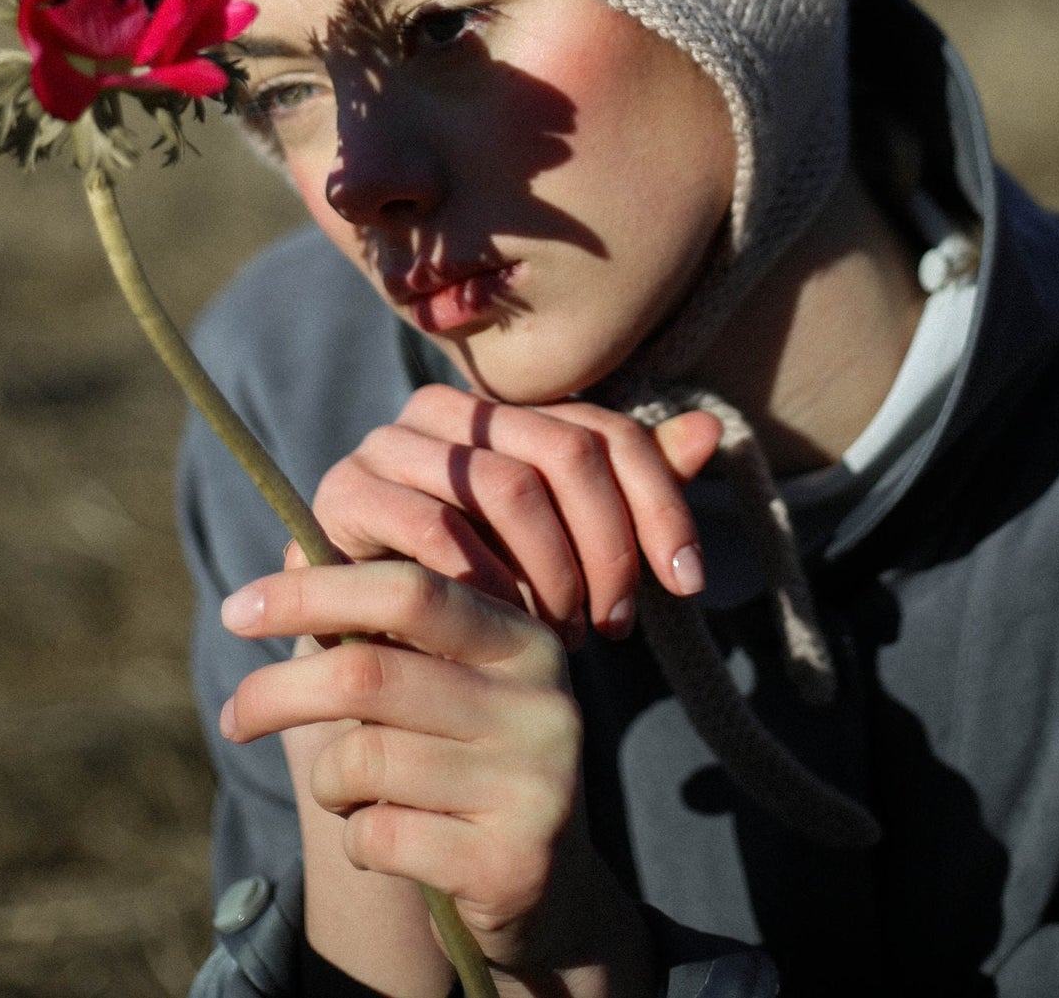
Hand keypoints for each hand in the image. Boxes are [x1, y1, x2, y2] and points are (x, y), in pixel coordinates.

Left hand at [220, 557, 654, 994]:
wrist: (537, 892)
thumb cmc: (455, 765)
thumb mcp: (436, 687)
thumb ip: (382, 634)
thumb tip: (287, 568)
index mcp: (523, 640)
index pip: (409, 591)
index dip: (314, 593)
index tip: (237, 610)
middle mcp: (542, 702)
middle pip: (368, 673)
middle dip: (279, 691)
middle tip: (232, 715)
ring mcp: (535, 783)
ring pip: (364, 759)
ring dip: (328, 780)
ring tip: (349, 792)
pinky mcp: (511, 862)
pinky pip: (379, 835)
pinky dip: (356, 840)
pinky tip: (386, 842)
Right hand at [310, 385, 722, 644]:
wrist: (372, 648)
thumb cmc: (479, 597)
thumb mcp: (566, 551)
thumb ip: (630, 491)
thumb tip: (712, 431)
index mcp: (510, 414)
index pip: (609, 434)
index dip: (661, 504)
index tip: (689, 582)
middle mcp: (451, 411)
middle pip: (566, 452)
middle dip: (607, 547)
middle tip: (613, 626)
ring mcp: (392, 443)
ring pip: (508, 485)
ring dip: (549, 572)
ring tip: (561, 634)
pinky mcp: (346, 491)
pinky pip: (431, 522)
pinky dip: (480, 579)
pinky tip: (499, 625)